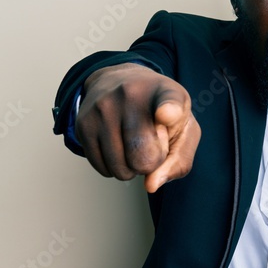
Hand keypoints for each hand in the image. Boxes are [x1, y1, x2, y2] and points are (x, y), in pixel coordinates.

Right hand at [75, 63, 200, 192]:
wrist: (121, 82)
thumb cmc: (161, 112)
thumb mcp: (184, 130)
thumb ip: (179, 161)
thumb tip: (151, 185)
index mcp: (166, 93)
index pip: (170, 104)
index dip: (169, 112)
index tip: (166, 114)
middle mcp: (131, 95)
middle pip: (143, 158)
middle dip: (150, 164)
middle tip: (151, 143)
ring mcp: (103, 107)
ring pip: (120, 168)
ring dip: (130, 168)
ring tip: (133, 144)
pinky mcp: (83, 123)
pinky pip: (101, 168)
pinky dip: (113, 167)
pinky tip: (118, 147)